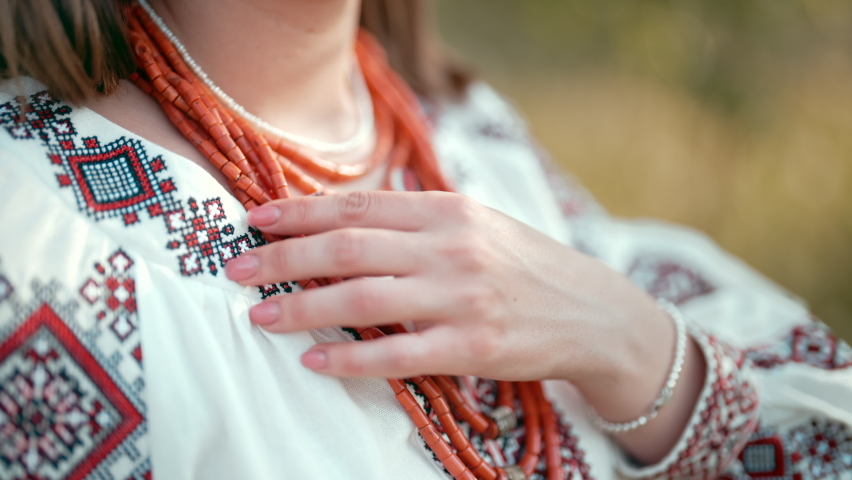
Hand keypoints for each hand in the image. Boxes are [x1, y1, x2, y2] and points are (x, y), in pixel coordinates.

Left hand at [224, 191, 669, 384]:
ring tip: (260, 315)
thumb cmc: (523, 264)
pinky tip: (315, 361)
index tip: (255, 219)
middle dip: (284, 257)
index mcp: (447, 210)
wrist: (592, 311)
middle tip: (237, 268)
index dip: (300, 211)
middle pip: (349, 246)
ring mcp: (462, 297)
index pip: (358, 204)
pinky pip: (398, 353)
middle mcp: (450, 247)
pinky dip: (351, 357)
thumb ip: (415, 218)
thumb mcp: (475, 223)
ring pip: (363, 298)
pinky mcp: (474, 345)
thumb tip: (343, 216)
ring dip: (303, 306)